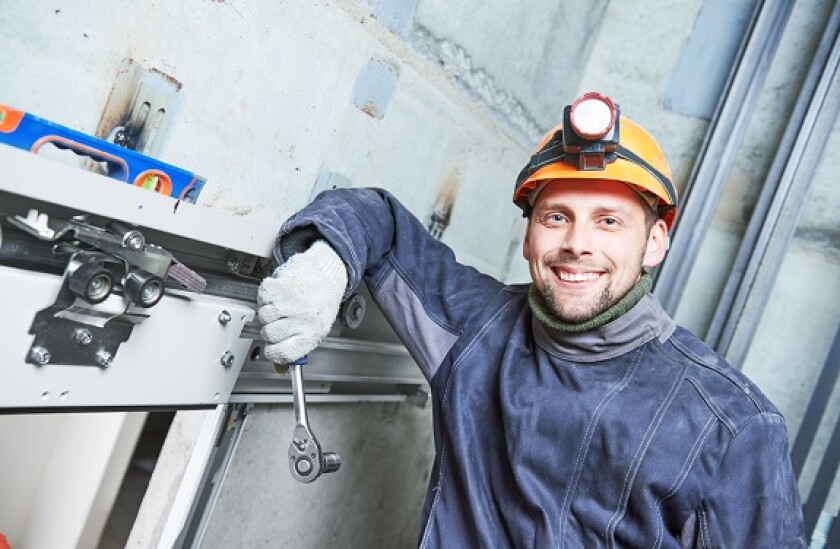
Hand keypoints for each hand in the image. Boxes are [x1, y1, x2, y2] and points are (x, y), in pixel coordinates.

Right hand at [257, 240, 347, 363]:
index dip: (273, 353)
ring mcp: (290, 303)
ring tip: (281, 306)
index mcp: (312, 333)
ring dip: (268, 311)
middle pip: (269, 335)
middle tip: (280, 321)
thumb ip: (296, 348)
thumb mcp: (316, 329)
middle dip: (271, 329)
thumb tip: (279, 368)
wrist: (329, 272)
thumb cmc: (322, 301)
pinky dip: (266, 295)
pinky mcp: (281, 287)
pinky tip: (279, 294)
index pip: (282, 354)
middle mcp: (301, 319)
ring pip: (262, 317)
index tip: (272, 348)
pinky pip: (262, 298)